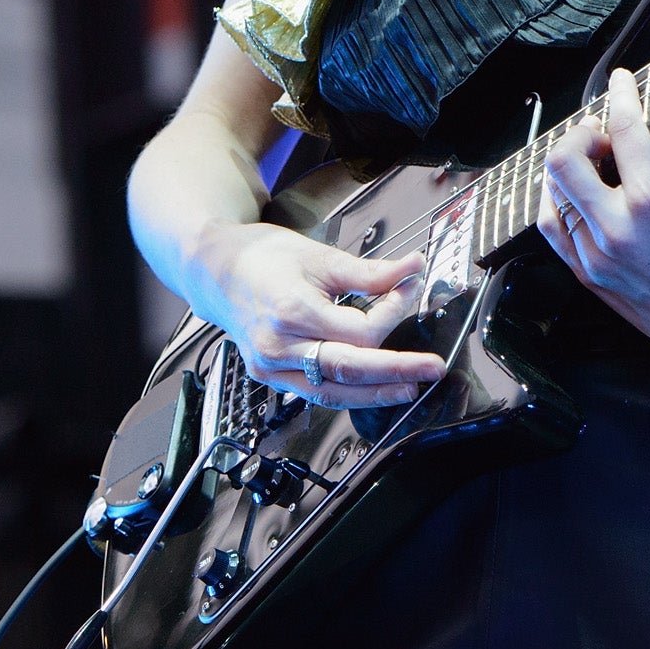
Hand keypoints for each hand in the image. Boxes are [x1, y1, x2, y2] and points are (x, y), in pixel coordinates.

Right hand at [192, 222, 444, 409]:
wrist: (217, 270)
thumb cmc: (262, 258)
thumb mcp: (319, 255)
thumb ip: (368, 271)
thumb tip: (410, 270)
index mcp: (292, 310)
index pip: (360, 330)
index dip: (392, 313)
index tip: (408, 290)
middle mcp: (279, 346)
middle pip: (350, 369)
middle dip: (396, 370)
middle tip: (433, 368)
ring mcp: (271, 366)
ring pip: (332, 393)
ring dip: (375, 393)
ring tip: (409, 388)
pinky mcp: (269, 375)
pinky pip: (314, 393)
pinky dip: (346, 393)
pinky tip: (371, 390)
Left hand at [537, 70, 649, 371]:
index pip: (625, 131)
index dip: (621, 95)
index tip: (622, 80)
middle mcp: (617, 229)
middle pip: (565, 160)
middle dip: (581, 133)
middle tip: (601, 128)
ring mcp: (597, 255)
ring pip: (552, 195)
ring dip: (567, 166)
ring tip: (590, 156)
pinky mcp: (589, 275)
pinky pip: (553, 229)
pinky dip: (558, 201)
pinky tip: (577, 189)